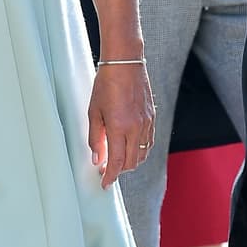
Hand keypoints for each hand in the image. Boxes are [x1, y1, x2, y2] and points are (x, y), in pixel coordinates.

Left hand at [88, 62, 154, 188]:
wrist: (125, 63)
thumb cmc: (106, 84)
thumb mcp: (94, 111)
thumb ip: (95, 137)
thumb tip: (97, 158)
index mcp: (119, 127)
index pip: (116, 162)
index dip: (110, 176)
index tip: (104, 183)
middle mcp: (136, 128)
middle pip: (131, 162)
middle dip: (119, 171)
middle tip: (106, 171)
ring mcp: (147, 123)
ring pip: (142, 154)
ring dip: (130, 162)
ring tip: (117, 160)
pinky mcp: (152, 117)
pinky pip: (148, 142)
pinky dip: (139, 150)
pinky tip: (130, 148)